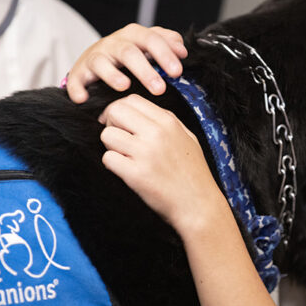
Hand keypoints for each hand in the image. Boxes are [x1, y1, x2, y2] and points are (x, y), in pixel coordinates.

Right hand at [67, 23, 186, 102]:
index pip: (151, 39)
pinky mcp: (79, 72)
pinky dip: (77, 88)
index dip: (165, 54)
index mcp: (133, 35)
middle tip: (159, 88)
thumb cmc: (128, 55)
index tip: (177, 71)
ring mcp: (96, 56)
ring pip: (102, 62)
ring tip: (124, 86)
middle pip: (129, 52)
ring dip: (112, 75)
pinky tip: (83, 99)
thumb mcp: (148, 45)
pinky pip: (76, 79)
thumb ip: (166, 43)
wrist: (95, 59)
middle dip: (145, 70)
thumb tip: (182, 50)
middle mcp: (114, 43)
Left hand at [99, 94, 226, 233]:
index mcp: (168, 122)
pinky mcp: (135, 174)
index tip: (120, 123)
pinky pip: (108, 159)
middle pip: (115, 111)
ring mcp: (145, 153)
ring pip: (107, 135)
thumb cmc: (193, 173)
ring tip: (125, 157)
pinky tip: (125, 171)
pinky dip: (112, 165)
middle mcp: (156, 133)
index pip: (131, 100)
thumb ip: (166, 120)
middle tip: (118, 139)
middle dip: (111, 123)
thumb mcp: (187, 137)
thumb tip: (138, 110)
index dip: (120, 109)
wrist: (198, 205)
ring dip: (111, 146)